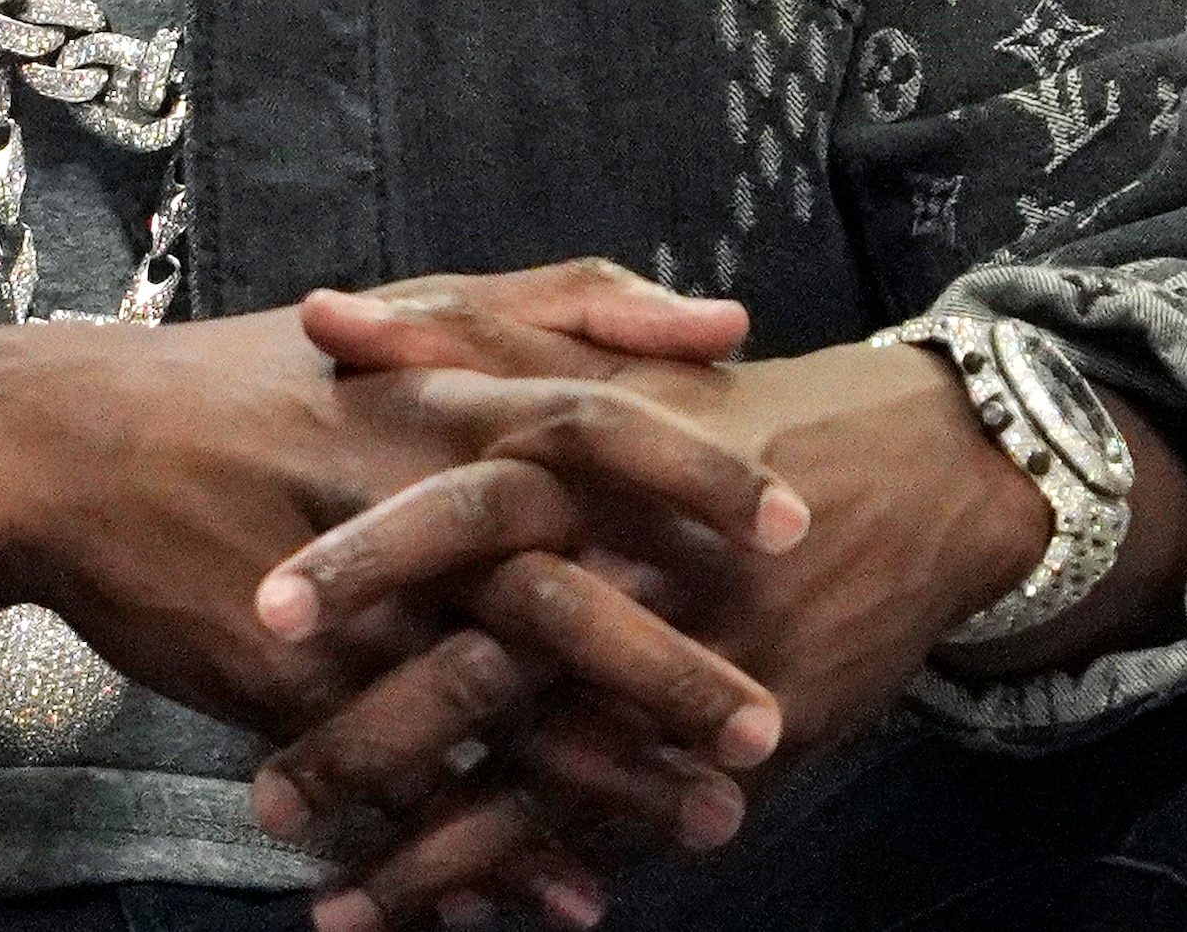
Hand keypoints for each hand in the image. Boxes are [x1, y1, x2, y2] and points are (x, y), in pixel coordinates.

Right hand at [0, 270, 796, 887]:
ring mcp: (339, 609)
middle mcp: (399, 502)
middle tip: (766, 724)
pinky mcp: (284, 693)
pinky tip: (559, 895)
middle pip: (552, 589)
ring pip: (484, 706)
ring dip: (595, 776)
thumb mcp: (422, 310)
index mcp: (442, 402)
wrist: (80, 449)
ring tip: (701, 828)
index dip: (691, 474)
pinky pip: (399, 783)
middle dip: (664, 666)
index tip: (796, 520)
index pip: (590, 425)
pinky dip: (479, 846)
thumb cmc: (270, 375)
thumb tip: (723, 322)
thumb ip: (572, 306)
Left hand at [258, 301, 1128, 927]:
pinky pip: (624, 830)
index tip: (261, 610)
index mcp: (601, 467)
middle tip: (268, 793)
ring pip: (549, 777)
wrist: (926, 476)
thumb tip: (316, 315)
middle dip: (379, 738)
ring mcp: (697, 674)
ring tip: (327, 898)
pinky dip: (538, 877)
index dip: (371, 559)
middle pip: (497, 665)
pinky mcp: (739, 752)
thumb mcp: (609, 360)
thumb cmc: (743, 412)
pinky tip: (448, 916)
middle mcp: (644, 572)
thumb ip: (460, 338)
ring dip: (436, 843)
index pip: (470, 507)